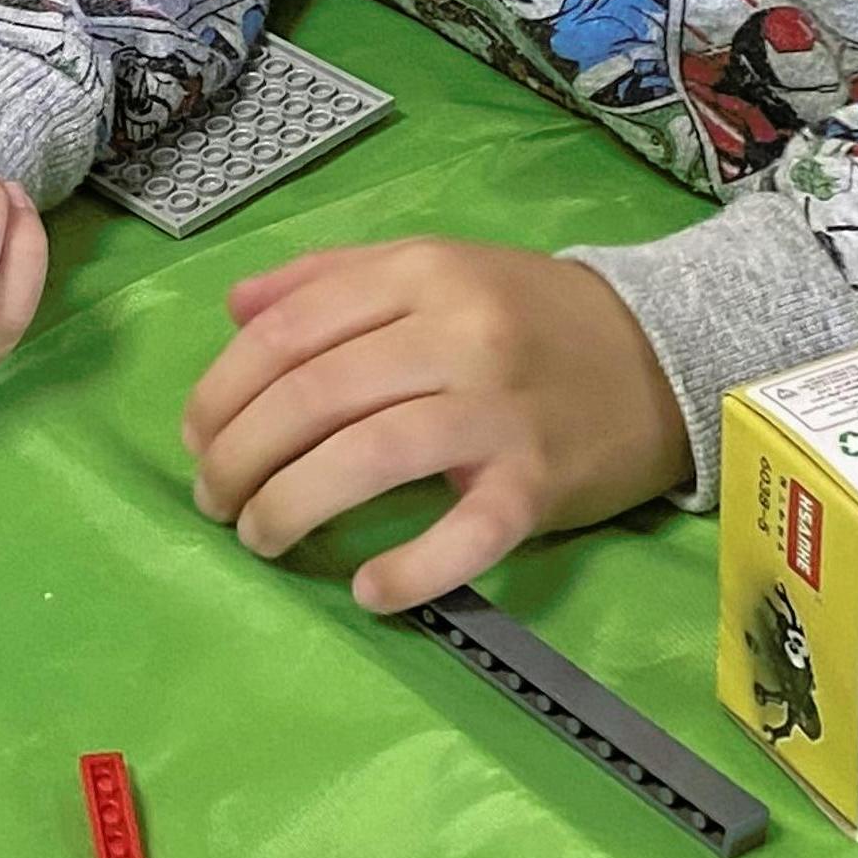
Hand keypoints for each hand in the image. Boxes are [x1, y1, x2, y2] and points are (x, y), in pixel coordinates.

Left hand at [181, 238, 686, 612]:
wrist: (662, 353)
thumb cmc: (526, 315)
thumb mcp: (431, 267)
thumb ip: (329, 280)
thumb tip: (234, 307)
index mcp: (420, 273)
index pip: (290, 330)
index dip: (223, 389)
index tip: (195, 437)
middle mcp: (456, 333)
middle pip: (315, 395)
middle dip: (242, 455)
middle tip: (213, 500)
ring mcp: (500, 411)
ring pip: (369, 456)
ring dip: (292, 504)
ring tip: (259, 536)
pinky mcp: (539, 483)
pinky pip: (465, 534)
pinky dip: (409, 570)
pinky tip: (365, 590)